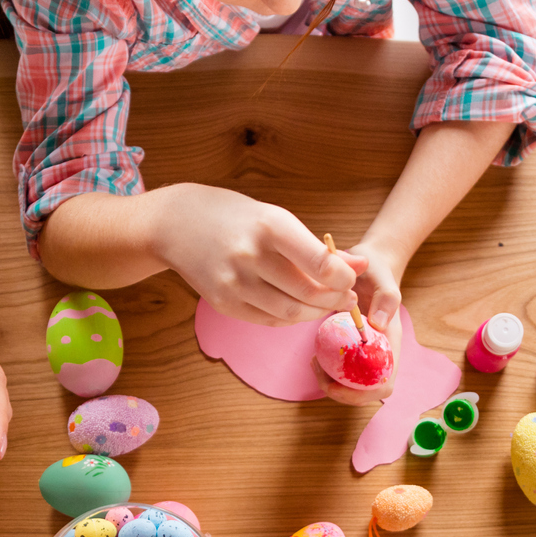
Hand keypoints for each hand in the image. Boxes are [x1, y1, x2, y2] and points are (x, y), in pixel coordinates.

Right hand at [151, 184, 364, 326]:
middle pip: (307, 293)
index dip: (343, 278)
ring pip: (290, 313)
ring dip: (314, 312)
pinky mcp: (224, 303)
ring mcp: (234, 283)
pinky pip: (268, 320)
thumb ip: (315, 247)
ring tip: (325, 304)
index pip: (318, 262)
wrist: (175, 224)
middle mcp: (250, 256)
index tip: (351, 279)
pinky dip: (290, 318)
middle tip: (347, 298)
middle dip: (334, 300)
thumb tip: (360, 266)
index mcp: (269, 226)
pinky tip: (297, 307)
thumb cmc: (232, 216)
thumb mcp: (275, 218)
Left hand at [310, 237, 404, 406]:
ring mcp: (365, 353)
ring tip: (314, 361)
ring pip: (350, 384)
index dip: (362, 394)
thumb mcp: (383, 278)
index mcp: (391, 344)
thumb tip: (379, 325)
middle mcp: (379, 354)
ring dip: (330, 381)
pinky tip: (314, 355)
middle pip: (364, 391)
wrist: (369, 264)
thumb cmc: (376, 271)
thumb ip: (386, 298)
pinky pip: (340, 370)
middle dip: (340, 391)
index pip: (384, 384)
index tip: (336, 384)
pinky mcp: (351, 350)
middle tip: (317, 370)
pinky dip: (326, 369)